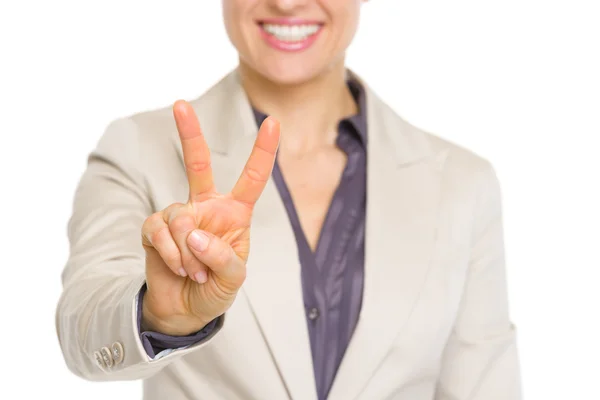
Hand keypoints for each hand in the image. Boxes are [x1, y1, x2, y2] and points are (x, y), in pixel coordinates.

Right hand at [141, 100, 279, 335]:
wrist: (184, 309)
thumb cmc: (215, 289)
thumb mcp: (233, 278)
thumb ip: (222, 257)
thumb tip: (194, 234)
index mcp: (235, 214)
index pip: (252, 178)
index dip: (263, 151)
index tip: (273, 122)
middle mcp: (207, 208)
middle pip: (198, 164)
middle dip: (189, 134)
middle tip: (180, 104)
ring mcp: (180, 216)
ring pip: (179, 217)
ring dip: (187, 251)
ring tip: (194, 272)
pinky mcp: (155, 229)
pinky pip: (159, 231)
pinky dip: (170, 253)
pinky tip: (176, 267)